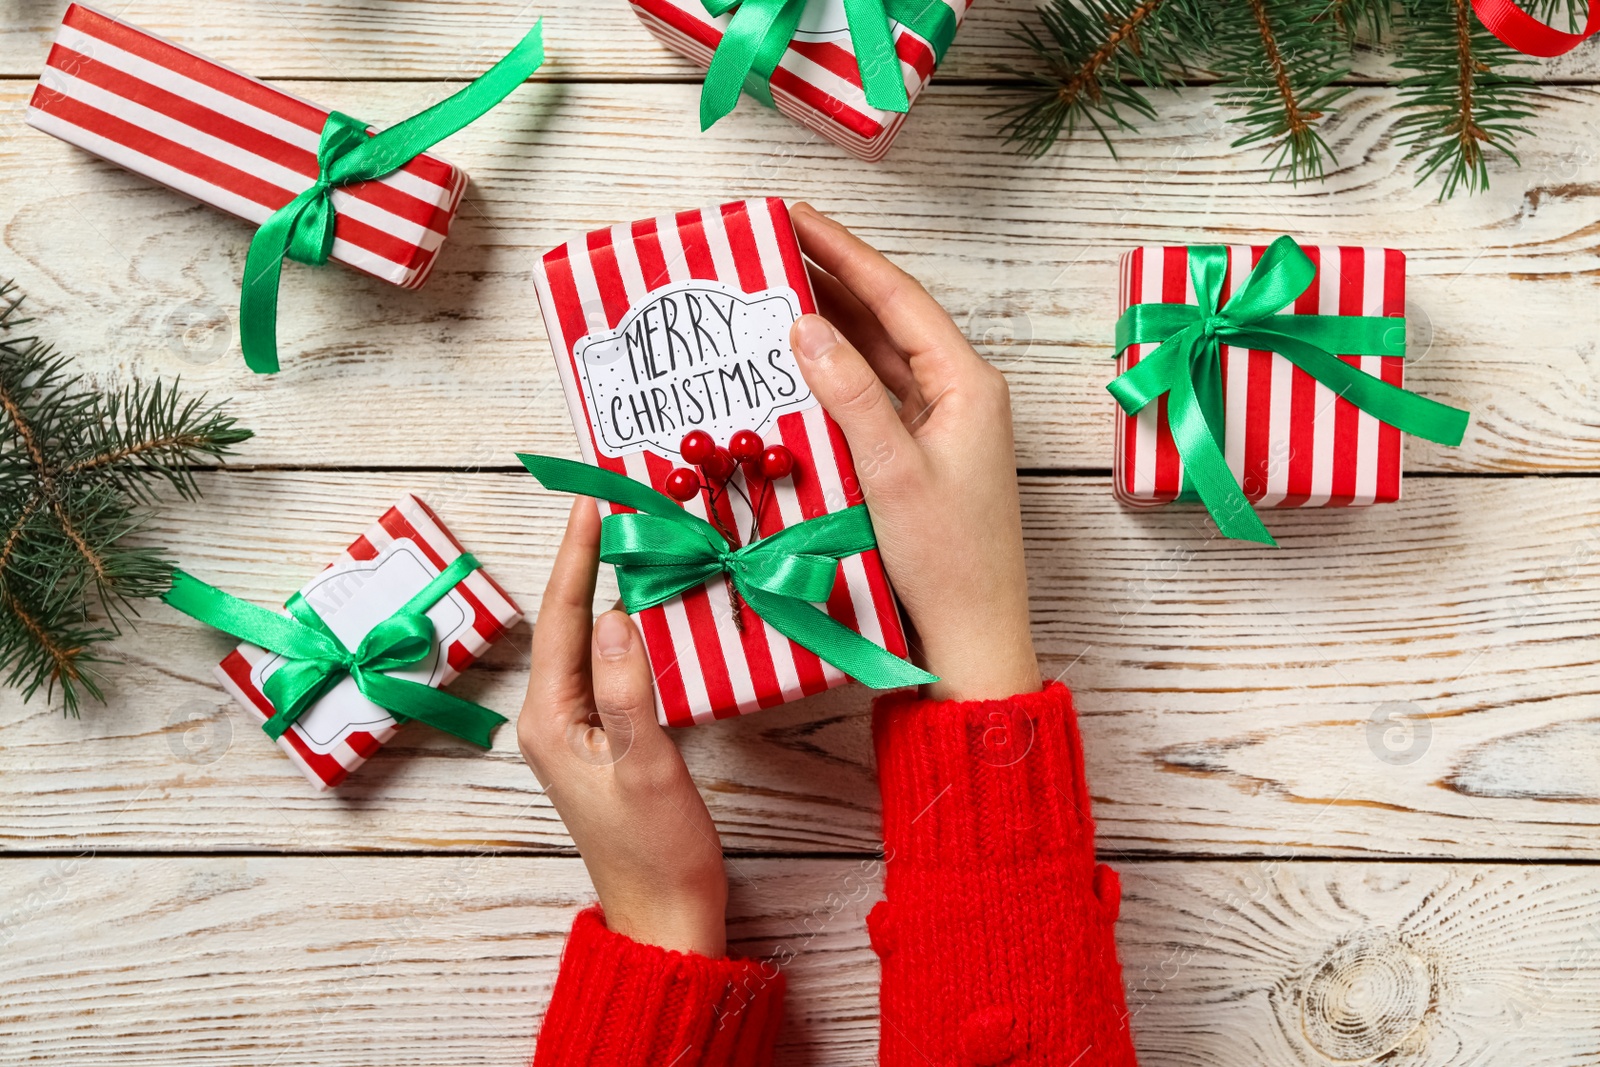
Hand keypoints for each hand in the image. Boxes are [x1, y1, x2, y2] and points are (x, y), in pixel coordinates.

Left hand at [519, 500, 728, 956]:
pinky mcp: (602, 743)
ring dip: (603, 591)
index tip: (591, 502)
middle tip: (609, 504)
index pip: (561, 620)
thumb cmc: (657, 851)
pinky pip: (607, 669)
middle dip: (585, 562)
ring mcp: (575, 733)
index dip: (576, 557)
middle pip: (566, 624)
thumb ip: (627, 689)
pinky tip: (642, 610)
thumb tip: (616, 613)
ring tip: (624, 539)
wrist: (665, 917)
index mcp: (550, 722)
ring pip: (587, 644)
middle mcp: (552, 721)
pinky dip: (623, 630)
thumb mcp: (646, 764)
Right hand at [788, 202, 1039, 702]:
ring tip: (769, 291)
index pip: (898, 297)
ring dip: (826, 328)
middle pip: (886, 319)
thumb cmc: (945, 562)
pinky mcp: (919, 457)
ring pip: (875, 359)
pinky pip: (870, 400)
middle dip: (830, 280)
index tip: (794, 215)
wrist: (971, 639)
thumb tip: (805, 325)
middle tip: (770, 245)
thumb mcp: (891, 472)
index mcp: (968, 384)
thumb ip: (849, 395)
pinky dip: (831, 380)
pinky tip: (791, 365)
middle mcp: (958, 394)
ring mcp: (939, 426)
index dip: (844, 252)